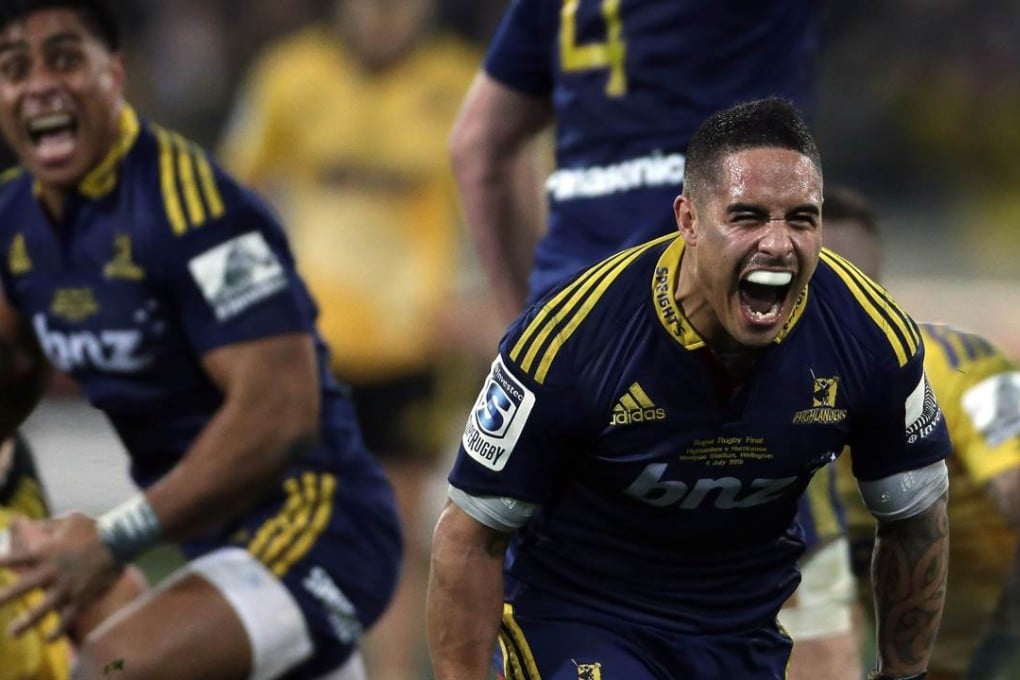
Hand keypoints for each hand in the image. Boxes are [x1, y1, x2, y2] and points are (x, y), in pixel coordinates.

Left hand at [0, 512, 123, 639]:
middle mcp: (52, 571)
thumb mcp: (71, 519)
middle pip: (23, 586)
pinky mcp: (81, 597)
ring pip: (43, 608)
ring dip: (27, 622)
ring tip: (12, 632)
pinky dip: (58, 630)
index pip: (16, 559)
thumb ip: (50, 525)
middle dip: (5, 597)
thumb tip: (32, 525)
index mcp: (47, 552)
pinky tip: (49, 639)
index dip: (1, 563)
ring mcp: (67, 587)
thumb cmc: (95, 528)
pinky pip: (67, 618)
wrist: (120, 542)